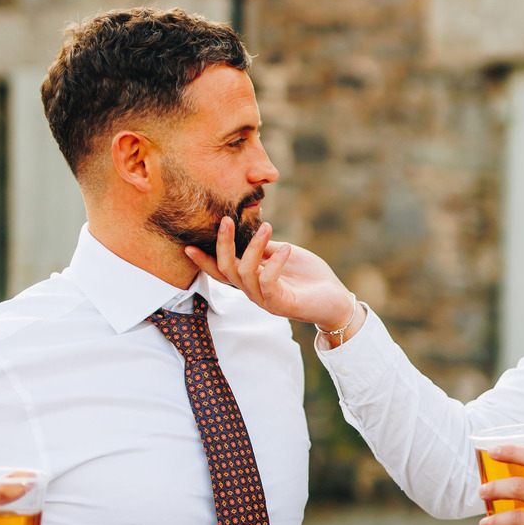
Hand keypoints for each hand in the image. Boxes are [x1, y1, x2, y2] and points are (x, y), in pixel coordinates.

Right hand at [186, 218, 363, 337]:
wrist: (336, 300)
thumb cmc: (311, 277)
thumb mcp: (284, 255)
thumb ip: (266, 247)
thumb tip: (250, 229)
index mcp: (252, 280)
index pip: (221, 271)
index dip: (204, 260)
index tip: (187, 246)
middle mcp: (253, 292)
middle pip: (226, 270)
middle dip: (223, 245)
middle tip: (225, 220)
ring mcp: (266, 300)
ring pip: (244, 274)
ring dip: (253, 247)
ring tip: (267, 227)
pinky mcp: (281, 304)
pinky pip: (268, 282)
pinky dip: (274, 263)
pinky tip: (286, 249)